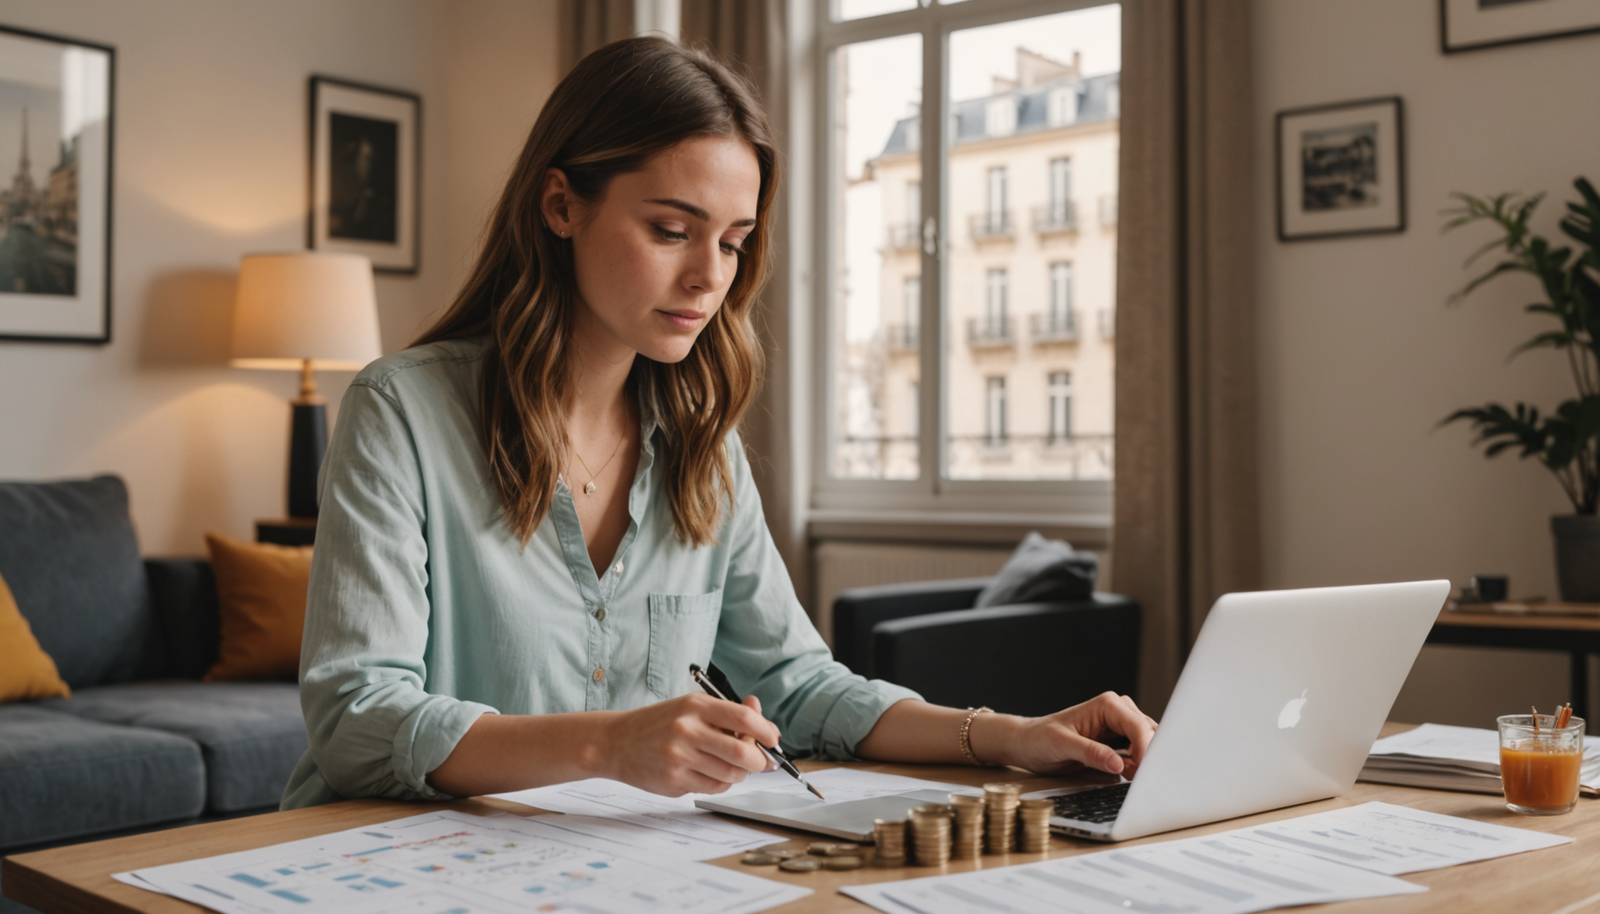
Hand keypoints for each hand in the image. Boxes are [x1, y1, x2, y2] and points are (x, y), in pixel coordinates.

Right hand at [603, 692, 779, 796]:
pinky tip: (709, 773)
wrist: (615, 742)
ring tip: (730, 766)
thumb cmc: (658, 723)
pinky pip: (714, 787)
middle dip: (759, 761)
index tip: (773, 739)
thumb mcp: (691, 707)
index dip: (766, 731)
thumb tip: (765, 721)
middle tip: (760, 761)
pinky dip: (721, 783)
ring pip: (731, 775)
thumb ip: (728, 713)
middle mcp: (687, 730)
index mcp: (695, 706)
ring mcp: (679, 757)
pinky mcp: (674, 781)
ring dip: (740, 773)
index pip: (744, 718)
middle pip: (742, 753)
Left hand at [977, 692, 1156, 778]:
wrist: (1027, 744)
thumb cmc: (1039, 739)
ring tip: (1137, 780)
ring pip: (1147, 744)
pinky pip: (1137, 754)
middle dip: (1151, 756)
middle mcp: (1117, 712)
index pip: (1138, 726)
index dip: (1147, 749)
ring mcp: (1119, 728)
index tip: (1145, 772)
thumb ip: (1091, 753)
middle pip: (1148, 734)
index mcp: (1107, 705)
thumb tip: (1118, 763)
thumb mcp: (1062, 745)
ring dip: (1145, 762)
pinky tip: (1129, 777)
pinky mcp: (1118, 743)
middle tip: (1146, 780)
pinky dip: (1138, 767)